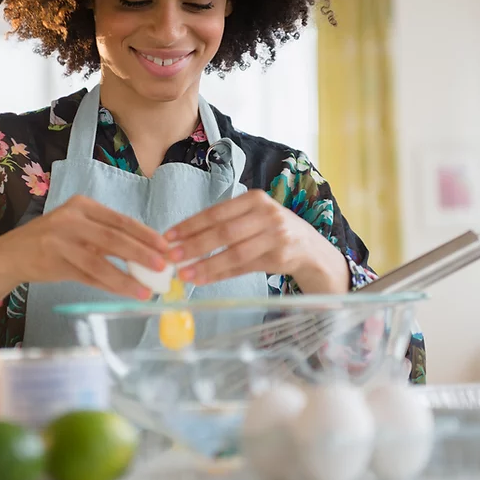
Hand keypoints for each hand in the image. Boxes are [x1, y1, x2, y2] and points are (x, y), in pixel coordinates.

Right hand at [0, 195, 168, 308]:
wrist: (12, 254)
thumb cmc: (54, 240)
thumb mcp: (79, 228)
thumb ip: (107, 236)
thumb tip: (148, 252)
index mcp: (83, 205)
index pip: (121, 220)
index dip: (146, 234)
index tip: (166, 246)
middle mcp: (71, 219)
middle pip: (114, 238)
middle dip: (142, 254)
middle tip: (163, 267)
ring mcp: (60, 240)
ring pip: (101, 260)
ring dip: (127, 277)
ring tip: (147, 289)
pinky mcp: (54, 262)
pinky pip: (88, 276)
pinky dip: (110, 286)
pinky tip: (126, 293)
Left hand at [164, 190, 349, 293]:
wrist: (311, 248)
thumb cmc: (272, 231)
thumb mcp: (252, 219)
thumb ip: (224, 225)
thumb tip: (182, 241)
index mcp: (254, 199)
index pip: (216, 212)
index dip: (190, 225)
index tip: (168, 236)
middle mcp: (267, 214)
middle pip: (224, 232)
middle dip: (194, 245)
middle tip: (171, 257)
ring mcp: (276, 236)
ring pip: (234, 252)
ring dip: (206, 265)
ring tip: (184, 274)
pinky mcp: (280, 257)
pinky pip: (244, 268)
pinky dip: (221, 274)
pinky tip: (203, 280)